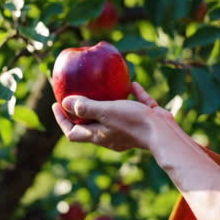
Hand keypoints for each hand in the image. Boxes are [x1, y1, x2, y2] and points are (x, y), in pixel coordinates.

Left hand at [51, 82, 178, 151]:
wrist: (163, 132)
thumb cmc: (132, 122)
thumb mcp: (105, 111)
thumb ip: (85, 107)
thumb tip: (64, 103)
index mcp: (98, 135)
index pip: (72, 132)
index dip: (61, 120)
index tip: (55, 105)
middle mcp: (110, 135)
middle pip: (90, 124)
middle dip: (81, 111)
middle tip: (75, 94)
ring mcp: (127, 129)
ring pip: (112, 115)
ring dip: (106, 103)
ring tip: (101, 87)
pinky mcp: (143, 121)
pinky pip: (134, 106)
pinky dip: (130, 96)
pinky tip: (131, 83)